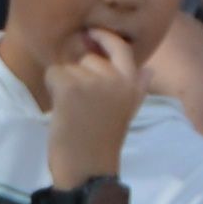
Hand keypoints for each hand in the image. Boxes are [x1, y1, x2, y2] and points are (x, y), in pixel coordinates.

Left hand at [39, 24, 143, 183]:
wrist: (87, 169)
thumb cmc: (103, 143)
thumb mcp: (127, 113)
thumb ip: (136, 89)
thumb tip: (150, 69)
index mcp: (132, 83)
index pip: (121, 49)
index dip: (105, 38)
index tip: (92, 34)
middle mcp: (117, 78)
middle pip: (88, 58)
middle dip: (79, 74)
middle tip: (81, 104)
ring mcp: (95, 80)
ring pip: (69, 66)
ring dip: (64, 83)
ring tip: (73, 110)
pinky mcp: (72, 86)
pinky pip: (54, 73)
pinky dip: (52, 88)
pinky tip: (61, 109)